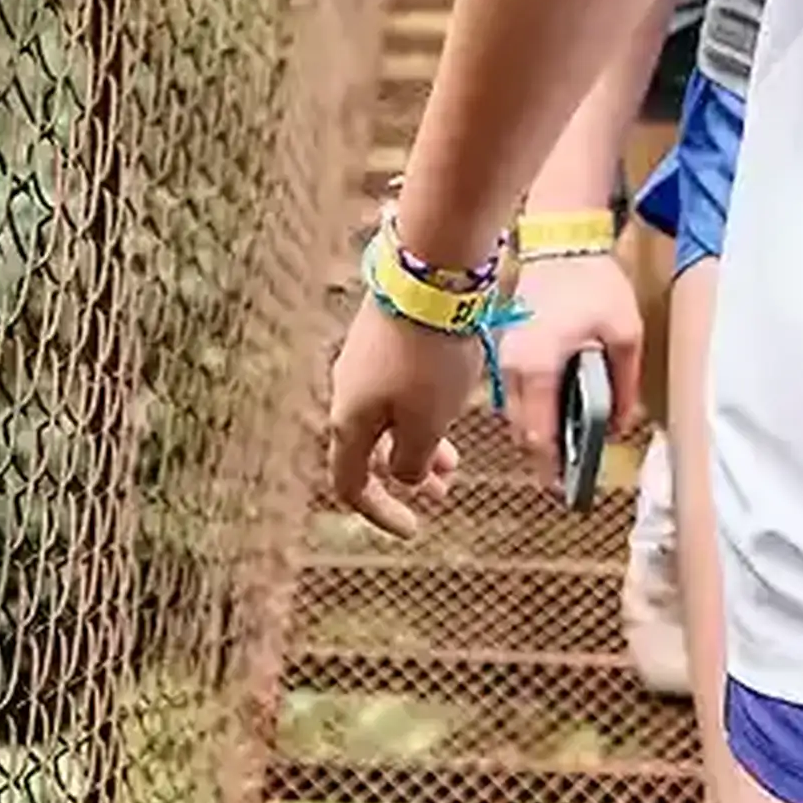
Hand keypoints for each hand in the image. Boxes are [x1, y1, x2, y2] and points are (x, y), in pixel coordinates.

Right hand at [323, 299, 485, 536]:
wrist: (430, 273)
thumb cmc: (428, 355)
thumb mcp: (428, 422)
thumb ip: (414, 461)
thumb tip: (409, 475)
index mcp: (349, 422)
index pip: (351, 484)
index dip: (380, 513)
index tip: (414, 528)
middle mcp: (347, 391)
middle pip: (371, 449)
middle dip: (409, 474)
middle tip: (446, 487)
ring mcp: (362, 359)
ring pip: (389, 415)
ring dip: (420, 440)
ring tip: (455, 454)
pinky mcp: (383, 331)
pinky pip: (397, 385)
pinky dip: (421, 406)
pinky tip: (451, 400)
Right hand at [491, 249, 642, 465]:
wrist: (561, 238)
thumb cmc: (592, 281)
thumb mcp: (625, 332)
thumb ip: (624, 384)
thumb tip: (620, 424)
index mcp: (536, 367)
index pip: (536, 436)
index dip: (551, 467)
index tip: (566, 489)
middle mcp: (511, 366)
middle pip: (520, 431)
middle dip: (544, 454)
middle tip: (571, 471)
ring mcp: (503, 355)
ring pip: (512, 414)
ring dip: (536, 430)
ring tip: (567, 443)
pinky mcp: (505, 345)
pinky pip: (511, 392)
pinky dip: (529, 408)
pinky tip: (555, 409)